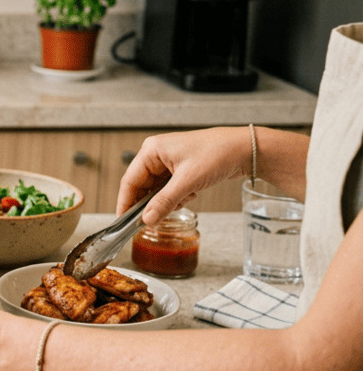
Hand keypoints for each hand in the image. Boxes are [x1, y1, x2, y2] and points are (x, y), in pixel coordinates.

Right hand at [117, 127, 248, 224]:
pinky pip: (169, 189)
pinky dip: (177, 197)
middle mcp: (156, 155)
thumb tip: (146, 220)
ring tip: (184, 200)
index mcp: (151, 150)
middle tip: (154, 220)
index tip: (123, 221)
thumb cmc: (217, 153)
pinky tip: (191, 194)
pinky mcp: (180, 169)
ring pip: (156, 190)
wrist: (245, 149)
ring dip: (167, 201)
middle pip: (142, 186)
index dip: (125, 202)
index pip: (129, 181)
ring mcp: (168, 162)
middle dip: (150, 204)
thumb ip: (164, 202)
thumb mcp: (188, 181)